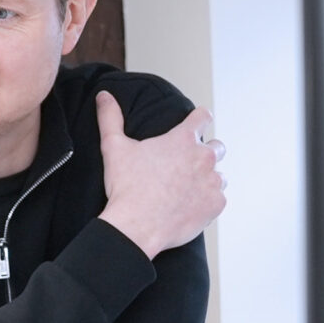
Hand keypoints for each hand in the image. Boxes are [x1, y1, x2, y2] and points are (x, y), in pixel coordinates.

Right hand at [96, 92, 225, 257]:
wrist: (136, 226)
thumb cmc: (126, 187)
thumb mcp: (114, 147)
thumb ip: (110, 117)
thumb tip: (104, 96)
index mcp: (183, 139)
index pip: (203, 117)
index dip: (199, 119)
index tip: (195, 124)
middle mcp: (204, 157)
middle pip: (217, 147)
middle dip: (204, 153)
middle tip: (185, 165)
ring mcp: (213, 182)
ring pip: (219, 175)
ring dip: (208, 178)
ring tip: (187, 189)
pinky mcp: (216, 205)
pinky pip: (218, 199)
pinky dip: (207, 201)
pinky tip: (190, 206)